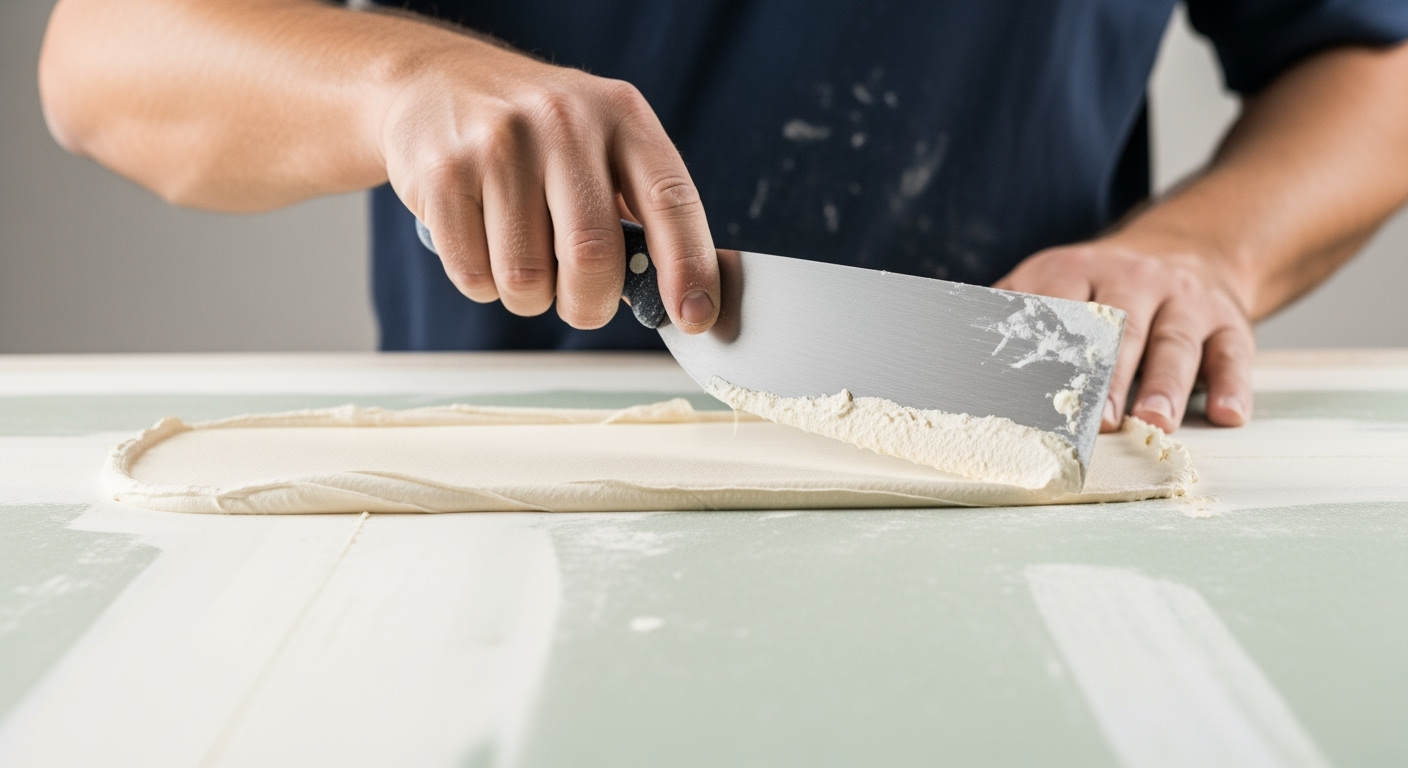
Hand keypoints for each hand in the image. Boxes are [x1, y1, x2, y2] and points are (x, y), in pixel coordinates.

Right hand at [378, 40, 718, 331]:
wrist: (435, 79)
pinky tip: (483, 242)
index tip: (695, 317)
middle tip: (580, 303)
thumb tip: (682, 301)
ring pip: (526, 280)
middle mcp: (563, 120)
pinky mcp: (442, 173)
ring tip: (523, 258)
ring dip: (529, 297)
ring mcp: (498, 143)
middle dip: (589, 305)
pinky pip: (474, 275)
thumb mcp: (601, 143)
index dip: (689, 267)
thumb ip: (640, 213)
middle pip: (592, 257)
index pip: (671, 200)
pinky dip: (483, 284)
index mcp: (621, 114)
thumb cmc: (536, 133)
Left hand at [995, 231, 1254, 432]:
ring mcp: (1184, 300)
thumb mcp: (1052, 282)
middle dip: (1106, 376)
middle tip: (1094, 422)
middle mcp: (1134, 280)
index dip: (1047, 349)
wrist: (1190, 248)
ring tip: (1154, 423)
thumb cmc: (1102, 288)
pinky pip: (1232, 352)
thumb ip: (1008, 314)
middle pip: (1119, 328)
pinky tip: (1227, 415)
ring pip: (1174, 341)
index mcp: (1077, 271)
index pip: (1058, 309)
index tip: (1029, 392)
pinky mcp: (1228, 322)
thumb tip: (946, 352)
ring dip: (1165, 385)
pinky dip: (1232, 385)